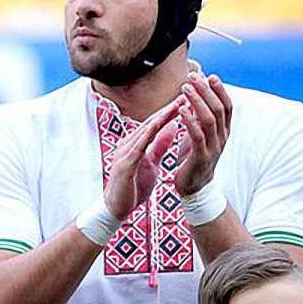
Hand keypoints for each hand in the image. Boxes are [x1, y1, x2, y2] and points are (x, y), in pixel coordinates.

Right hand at [103, 98, 183, 219]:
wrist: (116, 209)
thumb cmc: (132, 188)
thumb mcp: (151, 164)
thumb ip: (160, 146)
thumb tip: (171, 129)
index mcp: (134, 145)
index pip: (154, 125)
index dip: (170, 112)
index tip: (186, 101)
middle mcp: (127, 145)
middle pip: (150, 123)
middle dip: (168, 109)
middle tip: (185, 94)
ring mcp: (124, 153)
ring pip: (146, 130)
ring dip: (162, 116)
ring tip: (177, 104)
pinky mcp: (124, 164)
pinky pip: (140, 145)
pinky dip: (151, 133)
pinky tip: (161, 124)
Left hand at [173, 72, 232, 195]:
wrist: (194, 188)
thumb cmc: (193, 159)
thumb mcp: (199, 136)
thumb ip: (200, 120)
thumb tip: (196, 99)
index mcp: (223, 132)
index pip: (227, 106)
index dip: (220, 90)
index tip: (210, 76)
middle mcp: (222, 138)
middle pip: (219, 109)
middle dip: (206, 91)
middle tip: (193, 77)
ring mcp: (213, 148)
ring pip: (209, 119)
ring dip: (197, 101)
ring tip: (185, 89)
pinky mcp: (201, 157)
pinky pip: (197, 136)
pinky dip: (189, 121)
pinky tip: (181, 110)